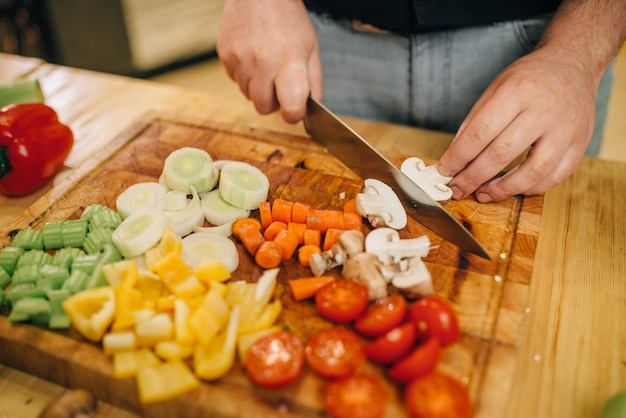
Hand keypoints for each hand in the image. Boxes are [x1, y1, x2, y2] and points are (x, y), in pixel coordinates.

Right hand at [217, 0, 321, 122]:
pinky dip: (245, 75)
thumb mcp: (311, 47)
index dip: (294, 114)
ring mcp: (240, 60)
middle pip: (264, 108)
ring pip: (248, 96)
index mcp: (289, 63)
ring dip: (258, 88)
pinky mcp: (225, 56)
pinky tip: (253, 56)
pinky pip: (235, 80)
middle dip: (274, 102)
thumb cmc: (288, 18)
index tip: (296, 108)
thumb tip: (313, 106)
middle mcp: (262, 64)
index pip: (291, 108)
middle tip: (280, 83)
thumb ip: (314, 81)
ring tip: (267, 64)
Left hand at [438, 45, 597, 201]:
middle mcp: (544, 109)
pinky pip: (556, 176)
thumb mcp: (496, 88)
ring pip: (533, 171)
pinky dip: (532, 188)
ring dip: (503, 189)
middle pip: (503, 153)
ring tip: (483, 193)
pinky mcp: (581, 142)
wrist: (573, 64)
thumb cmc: (529, 78)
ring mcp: (567, 128)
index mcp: (518, 91)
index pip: (481, 131)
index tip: (445, 171)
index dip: (459, 156)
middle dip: (474, 177)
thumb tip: (455, 156)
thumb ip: (475, 121)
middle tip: (458, 188)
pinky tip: (514, 189)